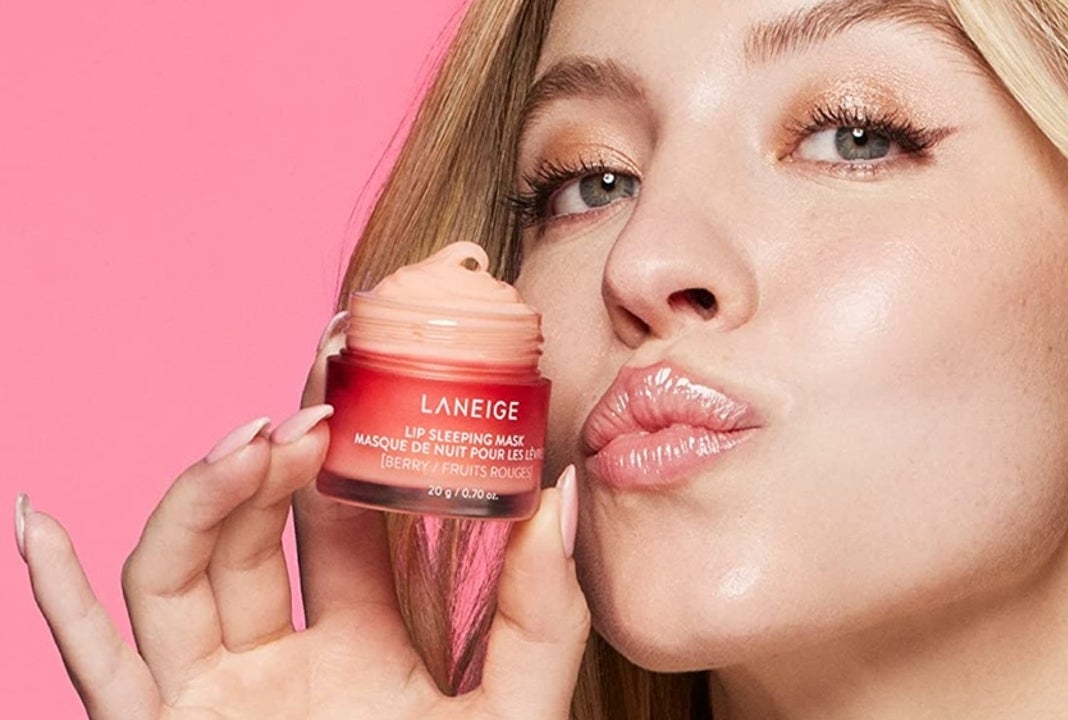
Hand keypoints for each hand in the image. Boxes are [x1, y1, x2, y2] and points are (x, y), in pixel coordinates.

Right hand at [18, 312, 589, 718]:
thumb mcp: (510, 713)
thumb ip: (539, 614)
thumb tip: (564, 494)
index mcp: (363, 643)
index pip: (344, 522)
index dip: (350, 450)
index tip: (367, 374)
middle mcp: (282, 658)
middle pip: (255, 531)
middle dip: (275, 460)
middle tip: (315, 403)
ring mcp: (215, 695)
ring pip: (177, 571)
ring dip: (200, 497)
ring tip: (256, 442)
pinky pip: (96, 664)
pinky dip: (58, 595)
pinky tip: (42, 523)